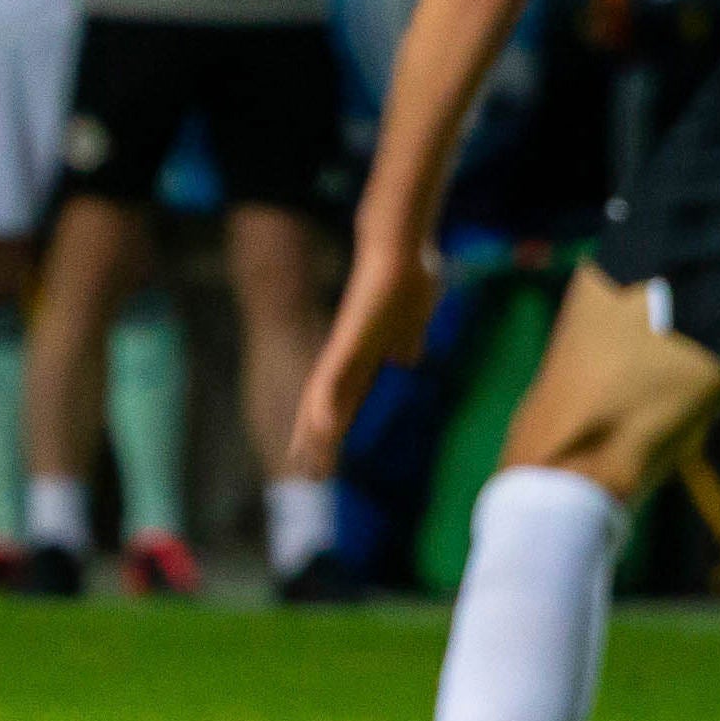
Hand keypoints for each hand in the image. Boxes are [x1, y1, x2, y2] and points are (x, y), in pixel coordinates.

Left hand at [286, 230, 444, 478]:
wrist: (402, 246)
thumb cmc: (409, 276)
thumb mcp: (413, 321)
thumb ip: (405, 341)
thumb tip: (404, 360)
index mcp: (365, 355)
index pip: (347, 400)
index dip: (338, 429)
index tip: (330, 455)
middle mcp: (349, 355)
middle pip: (329, 406)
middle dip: (319, 441)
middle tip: (309, 474)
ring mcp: (346, 347)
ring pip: (323, 398)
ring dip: (315, 432)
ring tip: (305, 463)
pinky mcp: (347, 338)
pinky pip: (332, 376)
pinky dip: (325, 404)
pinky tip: (320, 428)